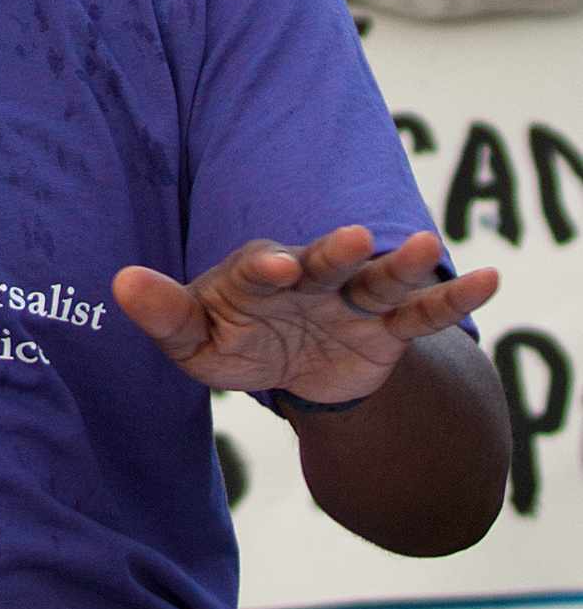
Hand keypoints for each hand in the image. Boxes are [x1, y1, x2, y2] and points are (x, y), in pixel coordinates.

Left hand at [112, 226, 498, 406]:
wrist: (289, 371)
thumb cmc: (232, 342)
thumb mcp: (194, 341)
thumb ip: (163, 314)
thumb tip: (118, 282)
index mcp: (256, 275)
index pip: (258, 269)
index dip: (264, 269)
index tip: (274, 268)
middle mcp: (309, 275)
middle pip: (324, 261)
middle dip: (335, 252)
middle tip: (354, 238)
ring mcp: (351, 298)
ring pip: (378, 280)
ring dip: (401, 264)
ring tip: (429, 247)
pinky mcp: (387, 326)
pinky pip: (421, 312)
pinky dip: (452, 298)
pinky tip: (489, 279)